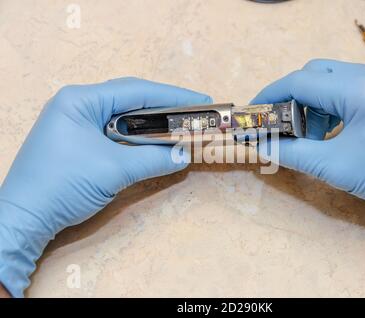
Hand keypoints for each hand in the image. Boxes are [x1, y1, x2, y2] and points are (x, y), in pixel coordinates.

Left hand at [0, 78, 211, 296]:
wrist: (24, 220)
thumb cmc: (63, 185)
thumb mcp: (113, 170)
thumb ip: (153, 159)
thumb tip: (185, 155)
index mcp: (80, 100)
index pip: (135, 91)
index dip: (172, 96)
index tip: (200, 101)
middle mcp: (78, 106)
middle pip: (130, 102)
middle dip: (164, 109)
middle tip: (196, 114)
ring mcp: (77, 124)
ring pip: (124, 120)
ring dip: (152, 126)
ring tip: (181, 128)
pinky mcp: (79, 143)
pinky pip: (115, 135)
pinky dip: (137, 140)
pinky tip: (155, 144)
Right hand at [252, 59, 364, 272]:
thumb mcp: (333, 166)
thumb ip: (291, 153)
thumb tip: (261, 145)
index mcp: (361, 90)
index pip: (302, 81)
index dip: (271, 95)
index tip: (253, 110)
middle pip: (317, 72)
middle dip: (293, 96)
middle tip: (281, 122)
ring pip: (335, 78)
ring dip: (315, 102)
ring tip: (311, 133)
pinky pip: (355, 87)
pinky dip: (335, 104)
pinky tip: (334, 129)